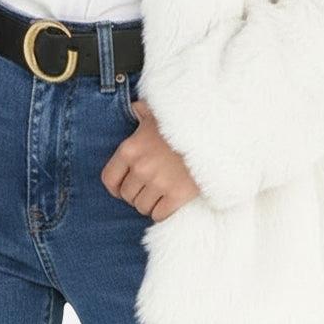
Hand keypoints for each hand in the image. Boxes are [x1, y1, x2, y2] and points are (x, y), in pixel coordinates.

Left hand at [100, 99, 201, 221]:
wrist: (214, 132)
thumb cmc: (182, 122)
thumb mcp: (158, 112)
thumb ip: (142, 111)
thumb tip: (135, 108)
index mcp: (130, 149)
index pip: (109, 179)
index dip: (116, 187)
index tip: (124, 188)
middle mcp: (141, 168)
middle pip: (127, 196)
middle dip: (137, 194)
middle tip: (150, 188)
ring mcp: (159, 182)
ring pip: (142, 207)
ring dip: (150, 204)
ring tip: (161, 194)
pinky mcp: (177, 195)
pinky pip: (159, 215)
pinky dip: (163, 212)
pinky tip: (170, 202)